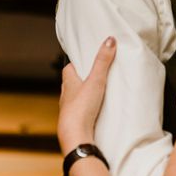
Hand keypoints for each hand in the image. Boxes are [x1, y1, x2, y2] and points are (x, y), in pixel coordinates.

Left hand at [58, 37, 115, 153]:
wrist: (76, 136)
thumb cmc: (81, 108)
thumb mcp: (95, 80)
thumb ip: (103, 61)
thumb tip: (109, 40)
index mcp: (68, 84)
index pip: (68, 69)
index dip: (76, 63)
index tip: (85, 58)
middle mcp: (66, 96)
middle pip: (72, 82)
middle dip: (82, 77)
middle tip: (95, 73)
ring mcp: (69, 110)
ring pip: (76, 97)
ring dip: (84, 93)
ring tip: (98, 90)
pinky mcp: (76, 121)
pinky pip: (81, 111)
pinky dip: (87, 107)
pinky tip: (96, 109)